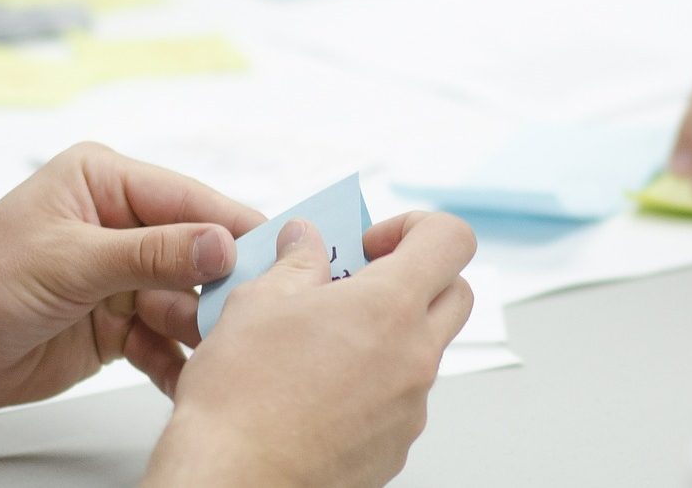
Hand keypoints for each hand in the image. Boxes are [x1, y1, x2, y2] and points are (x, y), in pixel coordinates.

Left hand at [0, 142, 265, 409]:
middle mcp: (119, 225)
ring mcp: (120, 278)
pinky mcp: (117, 325)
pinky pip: (165, 342)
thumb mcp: (69, 260)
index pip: (191, 201)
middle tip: (255, 318)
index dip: (237, 229)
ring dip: (204, 332)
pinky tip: (193, 381)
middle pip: (199, 255)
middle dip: (224, 289)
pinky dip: (178, 363)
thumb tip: (222, 244)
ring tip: (224, 356)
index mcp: (105, 182)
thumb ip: (151, 254)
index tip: (284, 256)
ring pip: (188, 303)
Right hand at [144, 212, 476, 485]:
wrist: (236, 479)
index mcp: (389, 307)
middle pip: (455, 295)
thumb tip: (306, 241)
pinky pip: (399, 400)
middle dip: (415, 279)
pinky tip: (317, 392)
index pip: (451, 240)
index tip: (371, 244)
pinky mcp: (395, 447)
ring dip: (388, 335)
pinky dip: (371, 385)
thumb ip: (296, 262)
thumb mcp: (257, 302)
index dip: (415, 228)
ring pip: (423, 351)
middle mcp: (414, 358)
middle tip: (357, 285)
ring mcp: (410, 408)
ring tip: (321, 344)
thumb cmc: (242, 397)